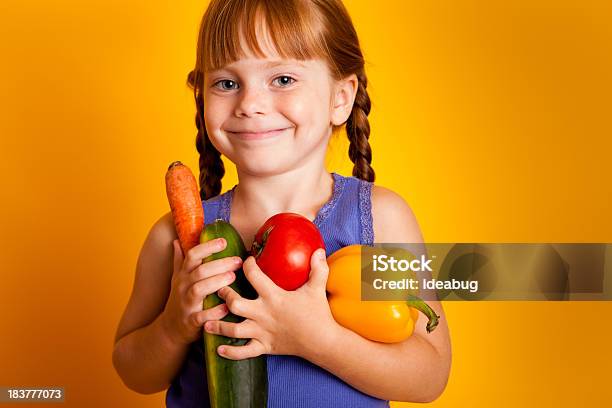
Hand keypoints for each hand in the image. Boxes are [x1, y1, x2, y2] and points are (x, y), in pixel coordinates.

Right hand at [160, 238, 242, 345]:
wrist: (169, 329)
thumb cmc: (179, 299)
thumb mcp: (177, 279)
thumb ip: (179, 260)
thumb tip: (177, 240)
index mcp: (183, 275)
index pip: (192, 255)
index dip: (207, 247)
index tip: (223, 241)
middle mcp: (183, 287)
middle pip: (200, 271)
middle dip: (219, 264)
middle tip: (237, 261)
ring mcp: (186, 303)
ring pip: (199, 290)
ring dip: (216, 282)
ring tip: (233, 277)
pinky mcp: (191, 321)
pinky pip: (201, 316)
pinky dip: (213, 312)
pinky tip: (226, 307)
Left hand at [203, 248, 339, 361]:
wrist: (322, 342)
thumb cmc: (318, 313)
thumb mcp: (317, 288)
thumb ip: (318, 268)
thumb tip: (319, 249)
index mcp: (274, 297)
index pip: (254, 276)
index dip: (246, 265)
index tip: (244, 261)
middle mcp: (264, 314)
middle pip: (235, 304)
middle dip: (224, 295)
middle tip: (218, 289)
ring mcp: (262, 332)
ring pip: (234, 330)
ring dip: (219, 326)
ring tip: (207, 321)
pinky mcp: (264, 346)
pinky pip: (244, 351)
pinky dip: (231, 352)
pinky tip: (219, 349)